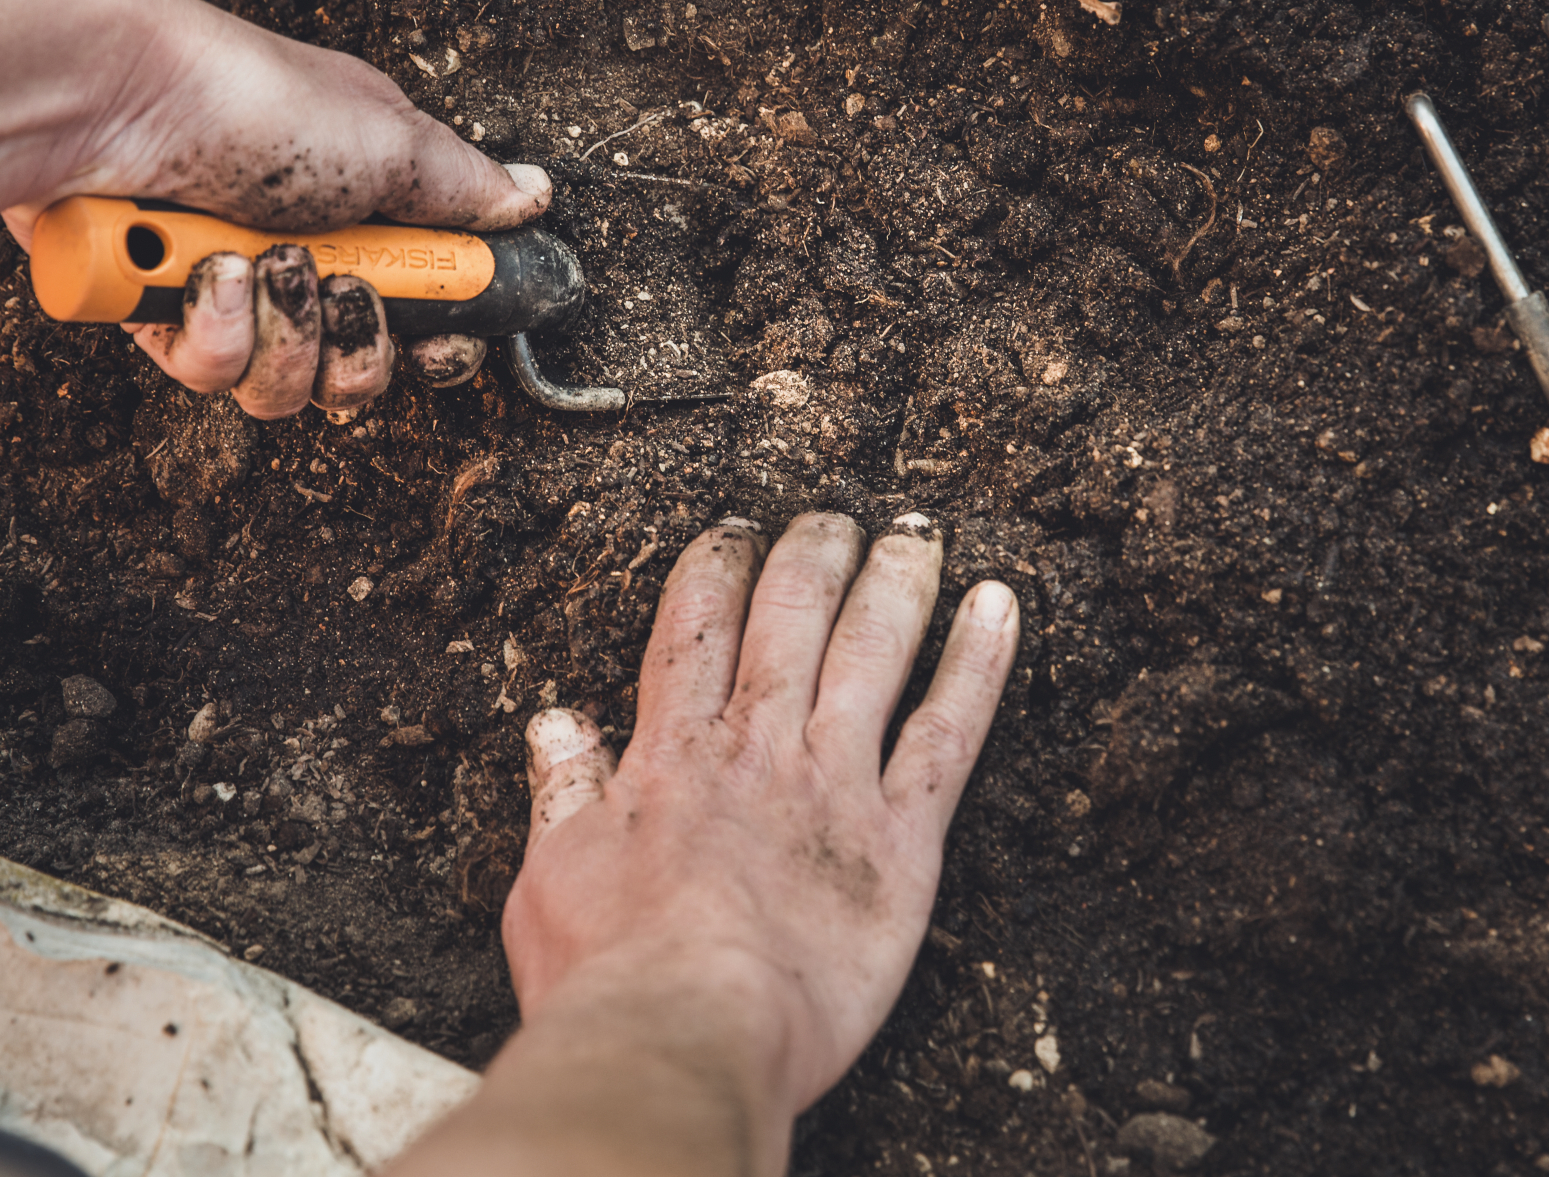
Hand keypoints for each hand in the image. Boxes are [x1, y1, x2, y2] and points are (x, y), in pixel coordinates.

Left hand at [0, 0, 544, 416]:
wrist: (111, 101)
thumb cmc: (256, 103)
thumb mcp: (389, 141)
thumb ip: (466, 190)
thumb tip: (533, 199)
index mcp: (367, 212)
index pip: (424, 314)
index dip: (438, 343)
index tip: (438, 340)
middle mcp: (304, 258)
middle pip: (359, 372)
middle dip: (355, 347)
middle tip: (339, 287)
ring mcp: (231, 291)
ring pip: (286, 388)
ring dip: (282, 333)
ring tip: (257, 265)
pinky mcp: (159, 316)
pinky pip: (211, 373)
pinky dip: (213, 327)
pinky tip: (196, 270)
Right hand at [505, 514, 1019, 1129]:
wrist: (689, 1031)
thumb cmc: (608, 976)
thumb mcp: (550, 877)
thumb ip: (560, 792)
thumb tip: (555, 723)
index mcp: (671, 753)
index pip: (693, 626)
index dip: (716, 567)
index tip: (732, 532)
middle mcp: (758, 747)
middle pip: (790, 616)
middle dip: (811, 555)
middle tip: (832, 518)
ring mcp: (836, 784)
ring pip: (873, 647)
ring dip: (896, 580)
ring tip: (914, 533)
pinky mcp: (903, 841)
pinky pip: (951, 732)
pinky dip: (979, 661)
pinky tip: (998, 606)